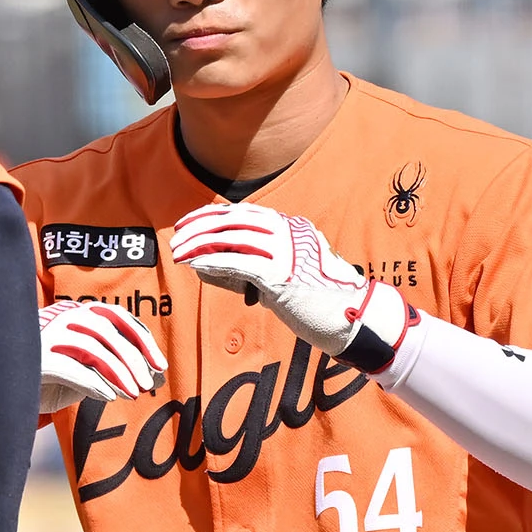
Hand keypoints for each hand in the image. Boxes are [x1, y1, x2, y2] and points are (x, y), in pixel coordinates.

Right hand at [39, 301, 166, 413]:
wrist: (13, 387)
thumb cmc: (55, 377)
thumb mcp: (90, 369)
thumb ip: (116, 365)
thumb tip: (155, 375)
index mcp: (79, 314)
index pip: (117, 316)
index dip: (142, 338)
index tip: (160, 365)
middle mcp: (64, 319)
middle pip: (107, 330)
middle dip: (133, 358)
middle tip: (148, 385)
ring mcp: (48, 337)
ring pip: (91, 347)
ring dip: (118, 372)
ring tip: (133, 393)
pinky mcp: (37, 359)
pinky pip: (70, 367)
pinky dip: (93, 382)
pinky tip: (110, 396)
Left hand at [170, 203, 417, 373]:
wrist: (355, 319)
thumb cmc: (319, 304)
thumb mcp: (284, 278)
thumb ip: (249, 269)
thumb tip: (206, 265)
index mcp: (292, 228)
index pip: (244, 212)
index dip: (211, 215)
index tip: (189, 224)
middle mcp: (290, 232)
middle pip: (235, 219)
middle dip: (200, 226)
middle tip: (177, 238)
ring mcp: (289, 251)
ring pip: (233, 236)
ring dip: (200, 244)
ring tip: (180, 253)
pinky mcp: (284, 274)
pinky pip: (240, 261)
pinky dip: (214, 261)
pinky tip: (197, 265)